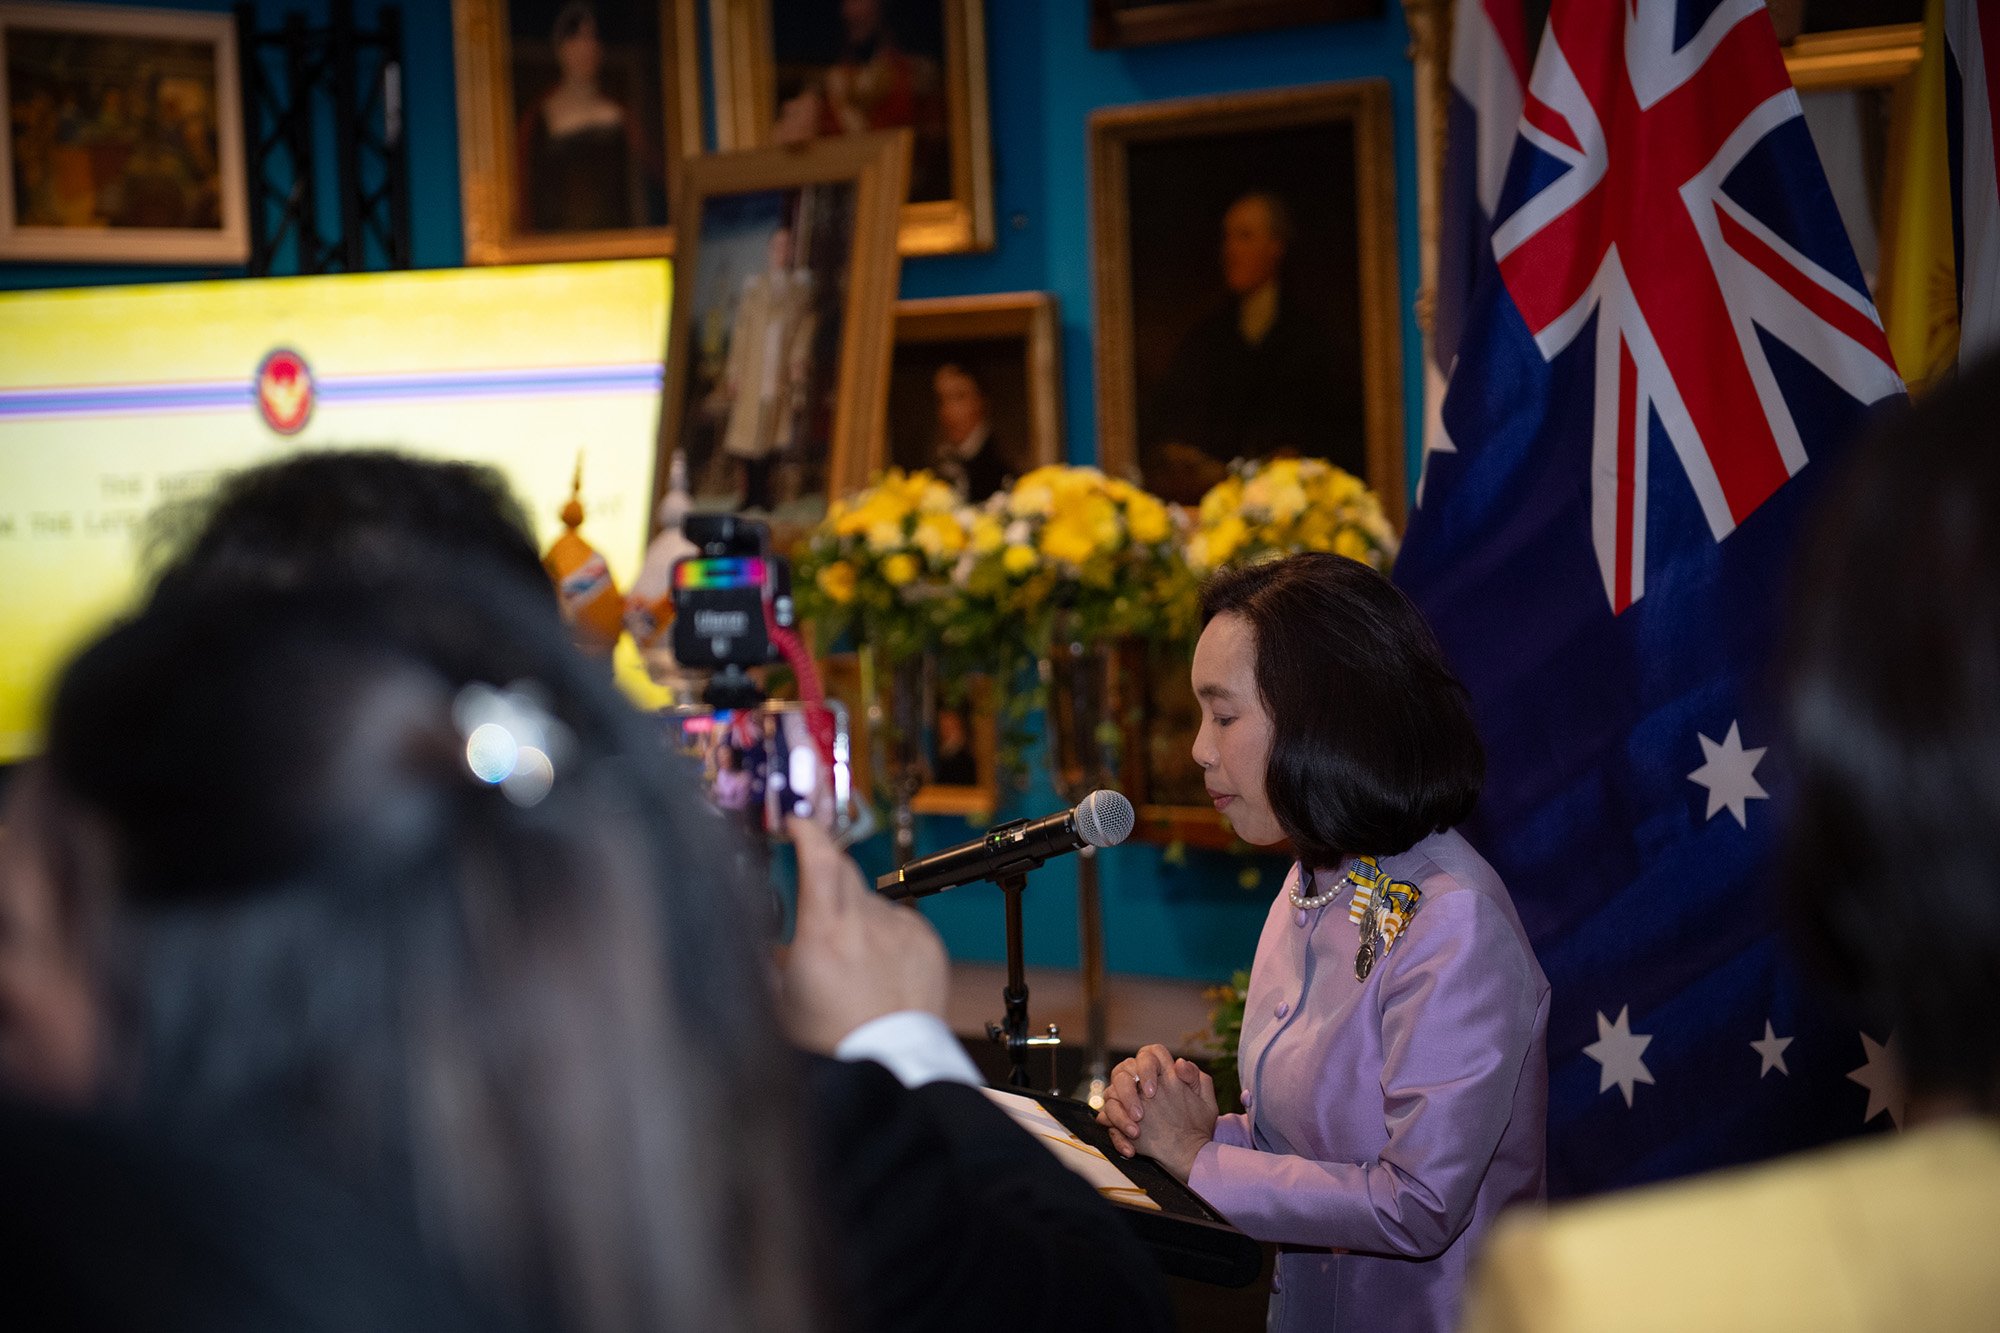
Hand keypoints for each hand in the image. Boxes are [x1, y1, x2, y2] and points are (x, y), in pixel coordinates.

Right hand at [776, 816, 948, 1053]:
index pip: (819, 858)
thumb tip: (760, 938)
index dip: (807, 832)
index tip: (797, 825)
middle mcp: (865, 923)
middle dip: (826, 871)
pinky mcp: (927, 943)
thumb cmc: (835, 1042)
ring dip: (856, 915)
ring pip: (872, 901)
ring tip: (851, 961)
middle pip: (845, 870)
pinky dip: (885, 934)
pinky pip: (901, 922)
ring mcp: (900, 931)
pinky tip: (879, 968)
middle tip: (816, 900)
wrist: (891, 1064)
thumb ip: (769, 962)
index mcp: (823, 933)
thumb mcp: (780, 1003)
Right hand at [1095, 1043, 1217, 1182]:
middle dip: (1127, 1092)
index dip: (1145, 1068)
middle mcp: (1140, 1084)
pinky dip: (1119, 1138)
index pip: (1148, 1054)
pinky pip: (1108, 1123)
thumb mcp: (1205, 1100)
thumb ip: (1195, 1077)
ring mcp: (1127, 1102)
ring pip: (1110, 1095)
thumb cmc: (1197, 1122)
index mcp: (1161, 1073)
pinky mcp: (1119, 1122)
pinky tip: (1132, 1150)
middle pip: (1121, 1071)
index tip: (1152, 1091)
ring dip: (1119, 1115)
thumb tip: (1179, 1063)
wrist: (1192, 1151)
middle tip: (1140, 1114)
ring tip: (1135, 1132)